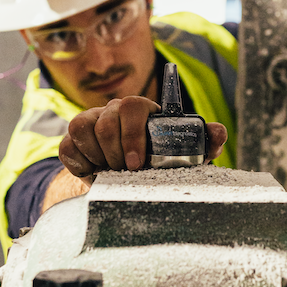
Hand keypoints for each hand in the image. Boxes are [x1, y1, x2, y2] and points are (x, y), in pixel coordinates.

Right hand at [58, 95, 227, 177]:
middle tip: (125, 172)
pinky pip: (67, 146)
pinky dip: (80, 163)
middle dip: (115, 153)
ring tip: (111, 171)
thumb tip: (219, 133)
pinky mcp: (71, 141)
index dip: (132, 134)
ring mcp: (89, 123)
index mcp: (140, 111)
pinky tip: (94, 172)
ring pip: (81, 128)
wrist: (125, 180)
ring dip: (97, 156)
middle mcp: (112, 112)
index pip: (132, 106)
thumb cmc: (158, 162)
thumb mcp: (184, 154)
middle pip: (105, 121)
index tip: (137, 163)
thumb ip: (203, 142)